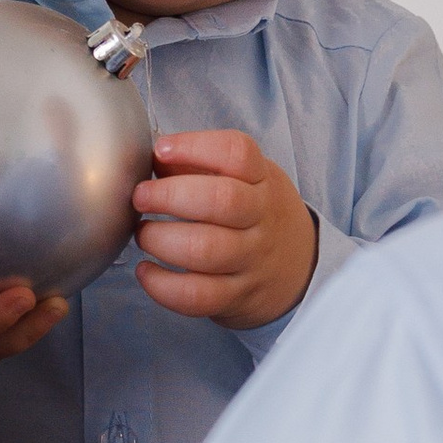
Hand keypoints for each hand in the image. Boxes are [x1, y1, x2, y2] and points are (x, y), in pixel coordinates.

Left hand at [133, 133, 318, 329]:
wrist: (301, 267)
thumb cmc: (257, 214)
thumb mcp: (246, 179)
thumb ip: (198, 166)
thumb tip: (149, 159)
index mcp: (262, 180)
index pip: (237, 153)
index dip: (194, 146)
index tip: (161, 149)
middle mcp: (261, 218)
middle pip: (221, 200)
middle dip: (168, 195)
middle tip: (141, 196)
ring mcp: (251, 260)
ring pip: (204, 250)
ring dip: (160, 239)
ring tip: (144, 233)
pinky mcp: (237, 296)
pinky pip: (197, 296)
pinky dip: (162, 285)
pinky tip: (147, 271)